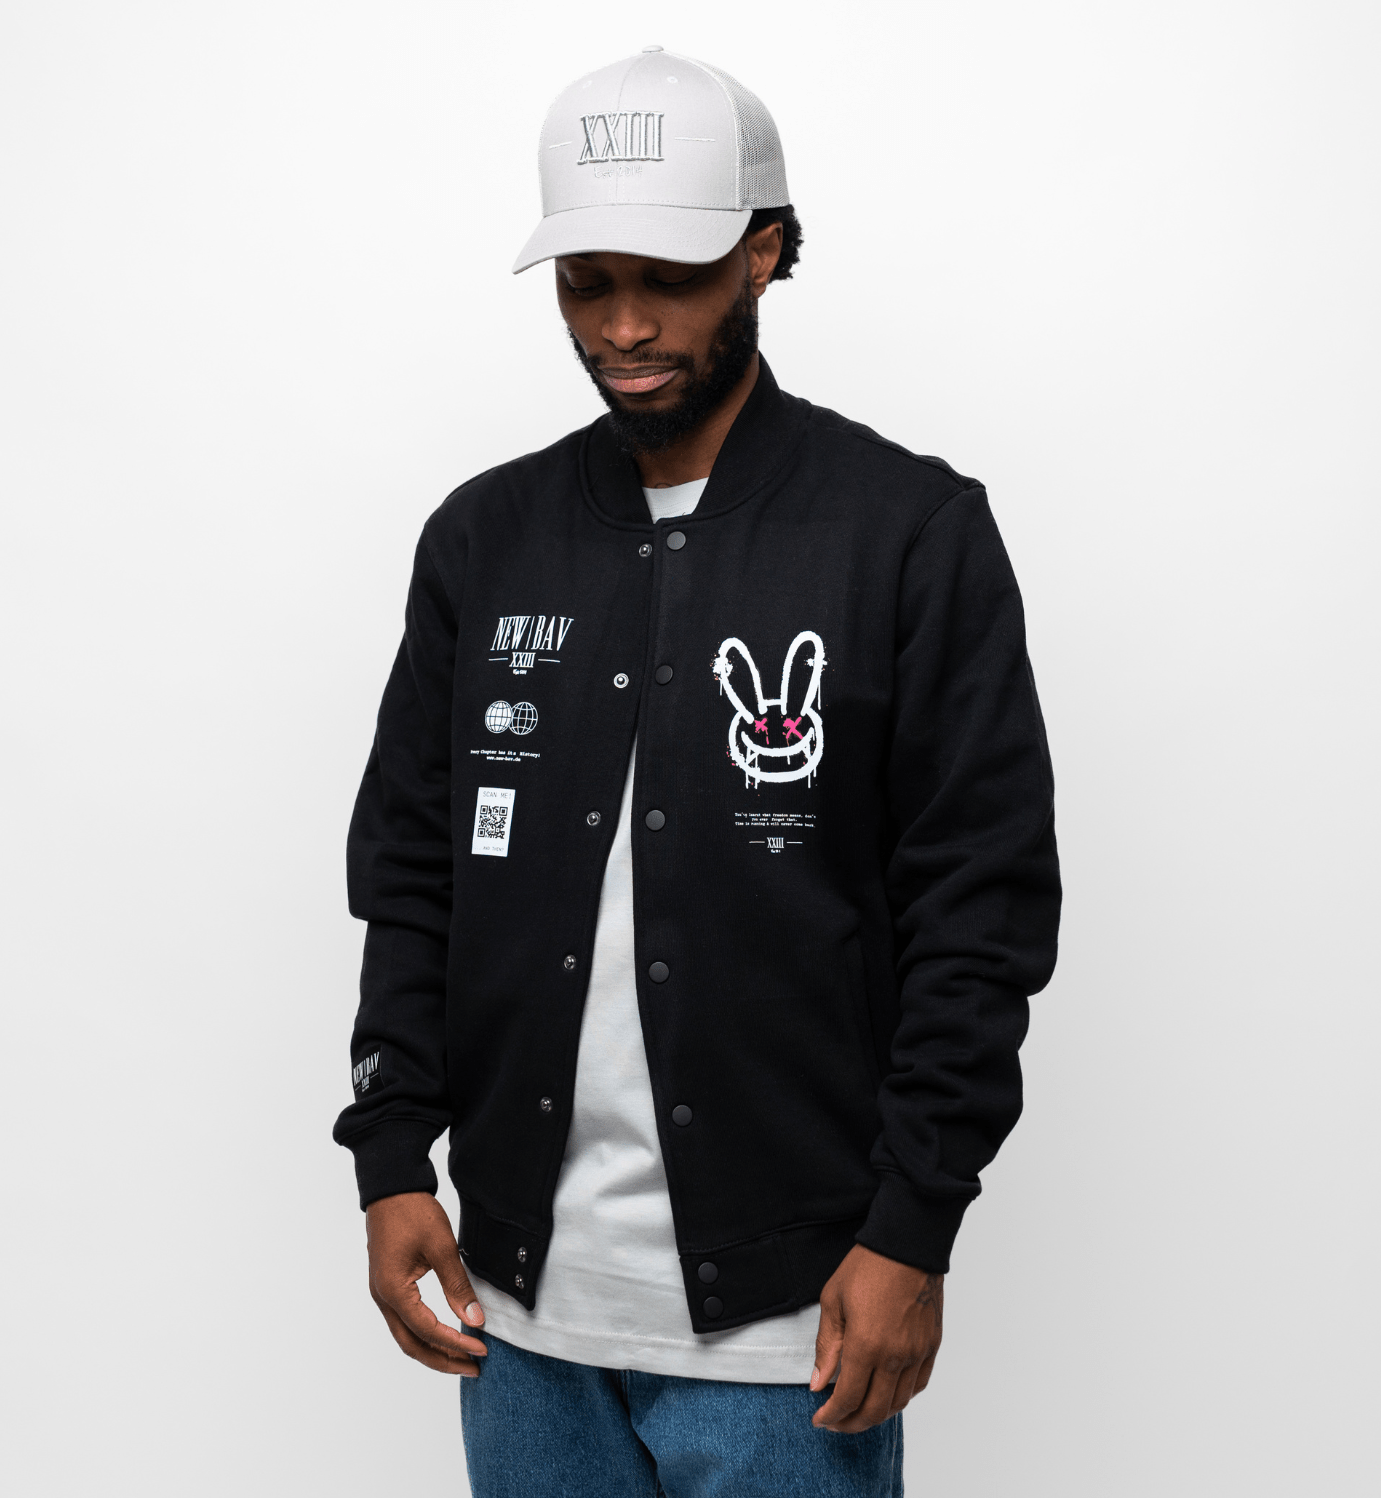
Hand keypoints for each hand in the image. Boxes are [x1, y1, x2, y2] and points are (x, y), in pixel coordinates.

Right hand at [365, 1192, 487, 1375]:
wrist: (391, 1188)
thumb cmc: (413, 1212)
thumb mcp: (442, 1247)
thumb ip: (457, 1286)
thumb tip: (476, 1319)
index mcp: (394, 1291)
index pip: (428, 1330)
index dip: (456, 1343)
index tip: (482, 1350)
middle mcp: (383, 1298)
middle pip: (412, 1345)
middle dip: (443, 1360)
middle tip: (473, 1368)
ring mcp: (382, 1293)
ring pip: (406, 1336)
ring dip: (433, 1350)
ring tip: (462, 1358)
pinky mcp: (387, 1286)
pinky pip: (404, 1321)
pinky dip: (424, 1334)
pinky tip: (443, 1334)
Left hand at [810, 1244, 942, 1431]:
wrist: (907, 1244)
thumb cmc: (867, 1266)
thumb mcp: (833, 1301)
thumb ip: (826, 1346)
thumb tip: (817, 1383)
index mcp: (866, 1345)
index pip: (847, 1398)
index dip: (831, 1415)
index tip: (819, 1419)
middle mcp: (895, 1356)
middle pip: (874, 1410)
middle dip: (850, 1423)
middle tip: (835, 1422)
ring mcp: (917, 1353)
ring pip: (898, 1403)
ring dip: (876, 1415)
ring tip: (858, 1412)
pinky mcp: (931, 1346)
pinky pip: (917, 1385)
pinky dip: (900, 1398)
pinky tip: (886, 1394)